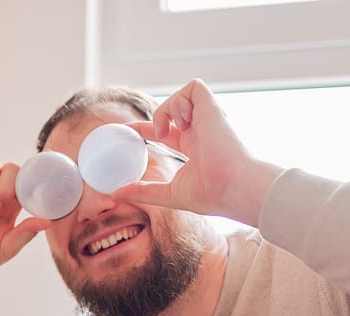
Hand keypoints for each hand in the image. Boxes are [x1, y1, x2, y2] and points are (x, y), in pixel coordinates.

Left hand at [119, 79, 283, 227]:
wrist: (233, 187)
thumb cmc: (210, 194)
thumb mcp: (169, 193)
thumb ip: (143, 191)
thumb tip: (116, 194)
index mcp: (193, 148)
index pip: (166, 132)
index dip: (145, 128)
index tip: (126, 131)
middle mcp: (201, 131)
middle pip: (174, 111)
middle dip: (155, 115)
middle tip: (133, 130)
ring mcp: (207, 118)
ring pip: (183, 96)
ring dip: (166, 109)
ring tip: (165, 131)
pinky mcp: (212, 108)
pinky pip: (194, 87)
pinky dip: (180, 99)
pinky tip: (182, 121)